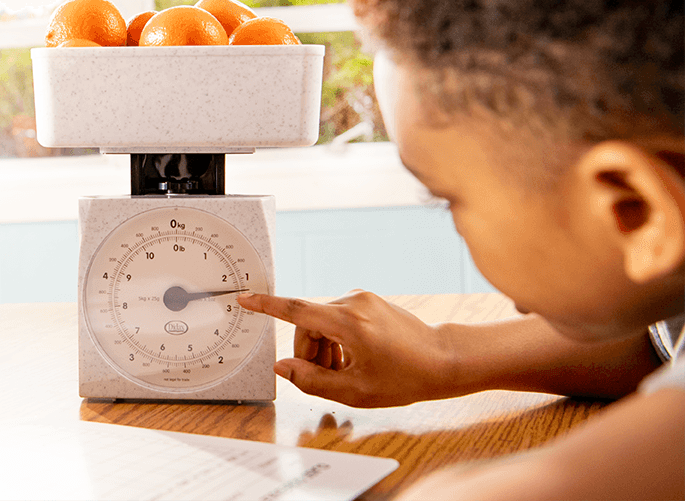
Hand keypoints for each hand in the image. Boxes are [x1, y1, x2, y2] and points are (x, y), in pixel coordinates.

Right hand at [237, 290, 455, 406]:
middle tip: (322, 379)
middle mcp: (352, 302)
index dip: (266, 306)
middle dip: (308, 353)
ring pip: (322, 323)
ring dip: (323, 349)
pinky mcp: (369, 302)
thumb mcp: (356, 390)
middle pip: (308, 324)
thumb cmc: (407, 377)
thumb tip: (283, 368)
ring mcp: (362, 300)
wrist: (445, 360)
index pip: (295, 310)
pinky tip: (352, 362)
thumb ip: (312, 380)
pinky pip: (338, 319)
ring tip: (342, 374)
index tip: (245, 298)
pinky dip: (337, 340)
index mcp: (347, 322)